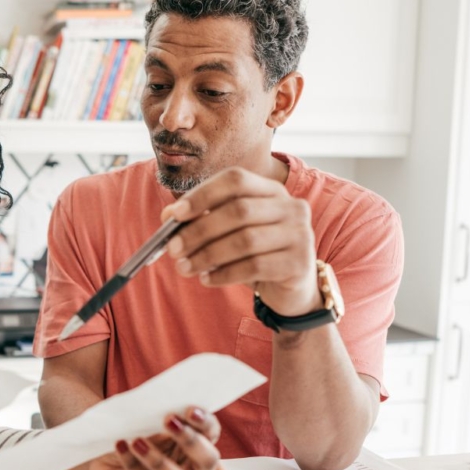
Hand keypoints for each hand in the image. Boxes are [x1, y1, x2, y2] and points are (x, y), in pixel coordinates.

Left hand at [88, 407, 234, 469]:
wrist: (101, 457)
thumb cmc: (129, 435)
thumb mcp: (146, 422)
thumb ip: (164, 418)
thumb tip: (173, 411)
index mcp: (197, 445)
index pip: (211, 433)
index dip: (205, 422)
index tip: (189, 410)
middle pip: (209, 461)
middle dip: (191, 441)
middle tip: (168, 420)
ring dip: (160, 462)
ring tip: (136, 441)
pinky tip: (122, 448)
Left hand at [162, 168, 320, 316]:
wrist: (291, 289)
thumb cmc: (255, 254)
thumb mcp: (228, 233)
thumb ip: (202, 220)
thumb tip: (168, 216)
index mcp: (271, 190)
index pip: (235, 180)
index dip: (203, 194)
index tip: (174, 214)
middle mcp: (291, 206)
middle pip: (239, 210)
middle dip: (199, 231)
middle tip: (173, 249)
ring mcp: (300, 234)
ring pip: (245, 240)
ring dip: (207, 255)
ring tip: (184, 268)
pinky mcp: (300, 263)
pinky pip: (254, 266)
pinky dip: (224, 274)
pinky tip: (206, 279)